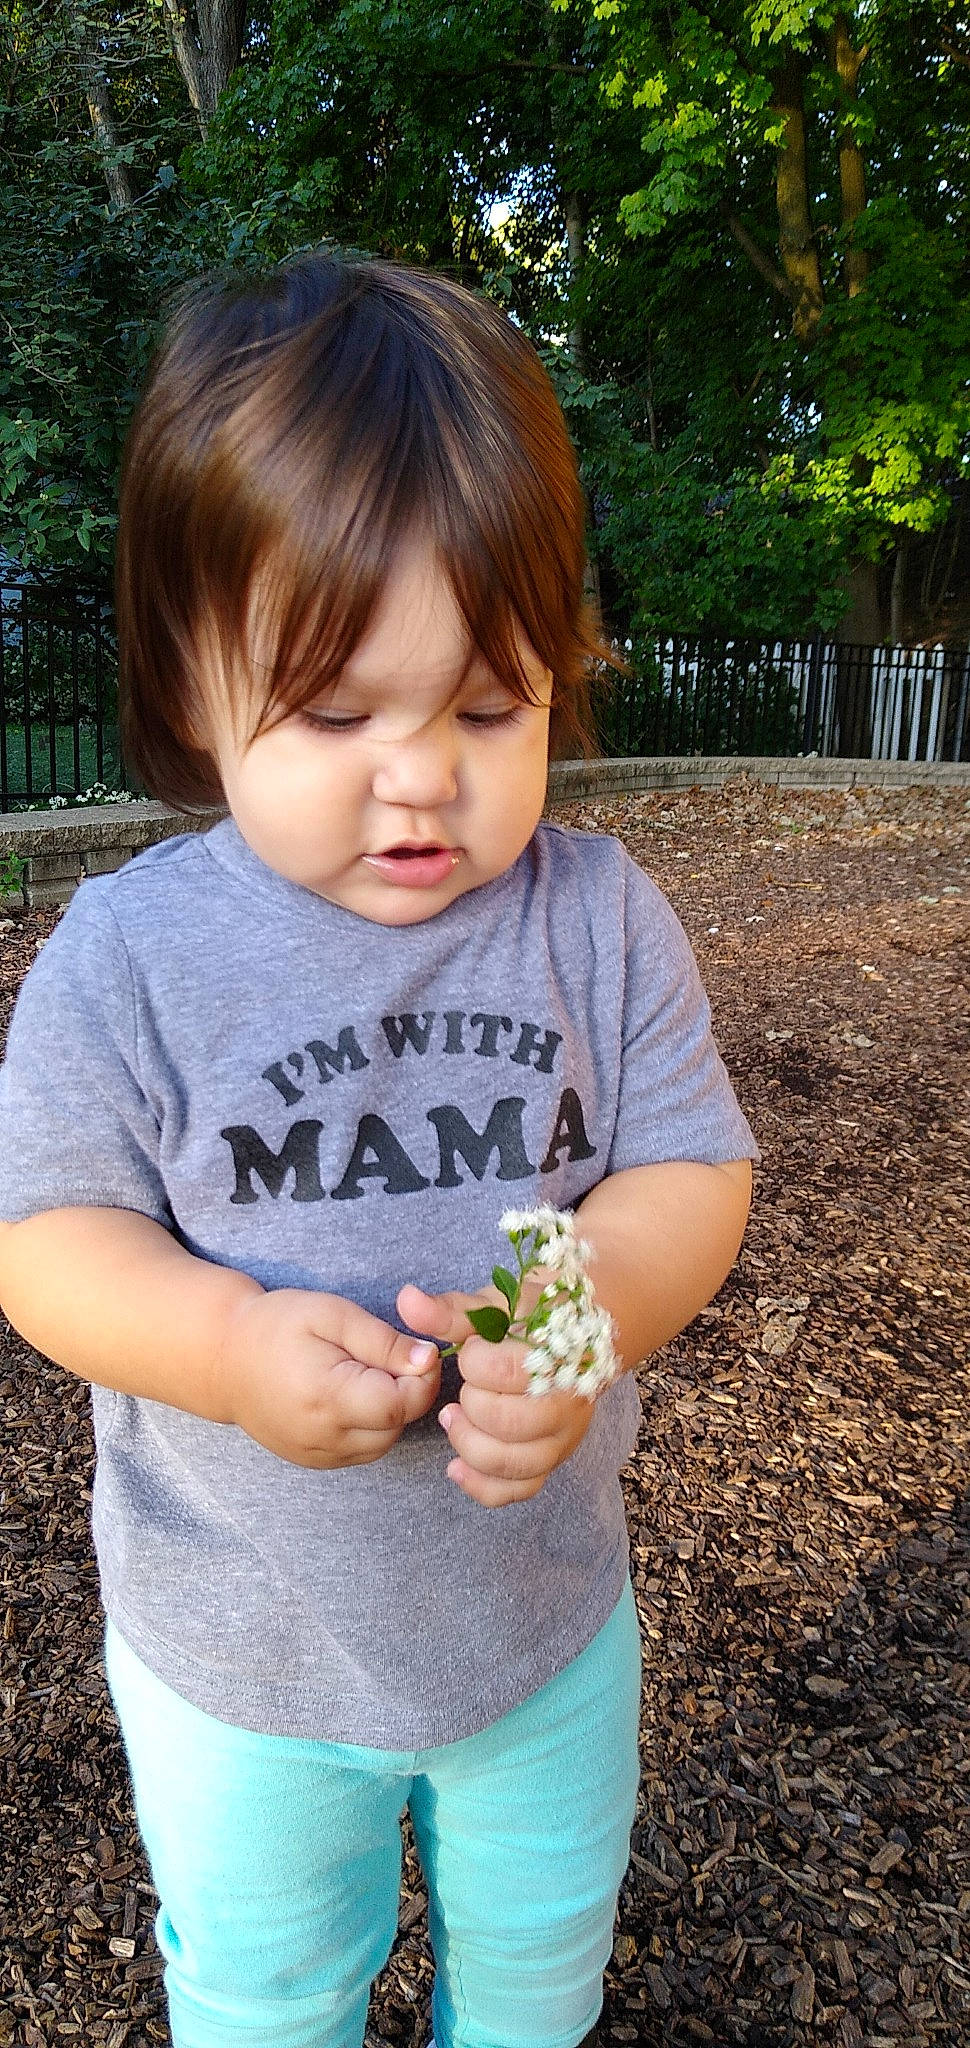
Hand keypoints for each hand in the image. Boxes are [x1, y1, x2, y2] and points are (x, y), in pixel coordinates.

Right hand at [217, 1287, 439, 1468]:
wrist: (223, 1358)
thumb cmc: (275, 1326)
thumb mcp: (331, 1315)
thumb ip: (383, 1340)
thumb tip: (428, 1359)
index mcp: (327, 1397)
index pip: (402, 1404)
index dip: (421, 1379)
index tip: (415, 1352)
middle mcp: (323, 1437)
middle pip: (396, 1426)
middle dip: (406, 1394)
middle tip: (387, 1358)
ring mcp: (317, 1455)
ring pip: (383, 1443)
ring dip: (389, 1412)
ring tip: (365, 1375)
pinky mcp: (314, 1462)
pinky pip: (362, 1452)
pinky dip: (369, 1427)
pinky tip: (351, 1396)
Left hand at [397, 1282, 593, 1507]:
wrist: (576, 1337)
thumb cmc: (531, 1319)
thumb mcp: (493, 1306)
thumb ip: (450, 1311)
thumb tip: (406, 1300)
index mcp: (559, 1355)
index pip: (507, 1371)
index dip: (474, 1362)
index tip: (473, 1351)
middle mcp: (569, 1402)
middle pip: (509, 1422)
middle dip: (471, 1404)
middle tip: (464, 1387)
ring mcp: (564, 1437)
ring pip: (513, 1463)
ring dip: (469, 1444)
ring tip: (452, 1419)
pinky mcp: (553, 1461)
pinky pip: (520, 1489)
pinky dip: (482, 1485)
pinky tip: (456, 1467)